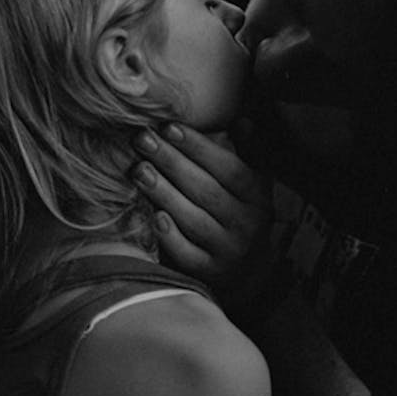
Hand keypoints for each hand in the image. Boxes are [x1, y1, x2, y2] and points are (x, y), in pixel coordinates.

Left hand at [131, 121, 271, 287]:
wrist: (248, 272)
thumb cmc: (240, 213)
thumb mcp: (252, 183)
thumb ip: (248, 152)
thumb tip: (243, 121)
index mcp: (258, 196)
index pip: (228, 168)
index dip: (198, 146)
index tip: (168, 126)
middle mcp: (247, 224)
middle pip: (206, 190)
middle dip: (171, 162)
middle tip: (141, 139)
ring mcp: (229, 251)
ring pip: (194, 220)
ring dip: (164, 194)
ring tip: (138, 170)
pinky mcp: (210, 274)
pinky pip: (188, 255)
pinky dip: (171, 237)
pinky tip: (153, 216)